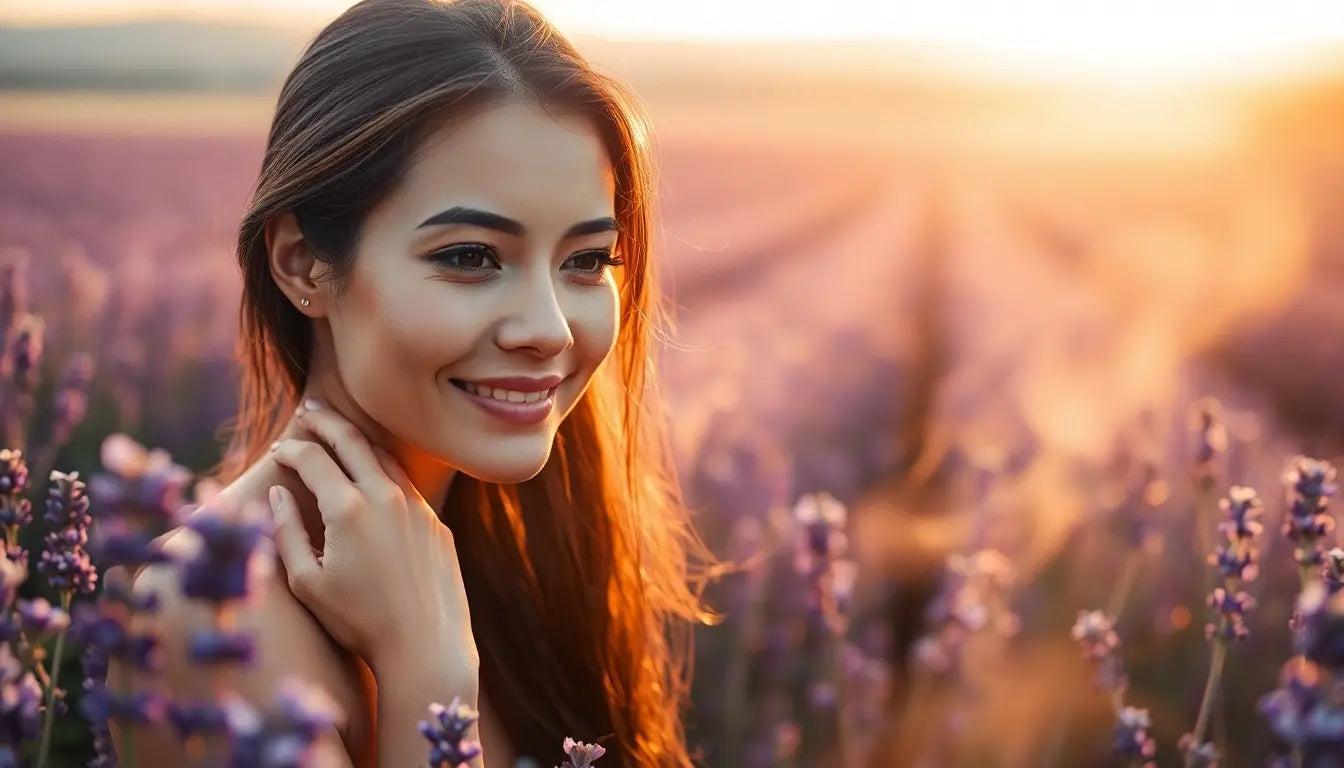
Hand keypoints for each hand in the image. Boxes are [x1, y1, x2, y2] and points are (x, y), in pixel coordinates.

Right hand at [267, 401, 477, 685]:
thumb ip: (287, 532)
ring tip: (340, 435)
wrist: (425, 647)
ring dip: (360, 442)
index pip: (314, 458)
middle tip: (308, 410)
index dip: (292, 448)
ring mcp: (418, 507)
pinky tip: (376, 477)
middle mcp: (387, 497)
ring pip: (386, 458)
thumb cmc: (358, 622)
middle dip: (326, 422)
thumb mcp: (307, 582)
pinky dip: (385, 472)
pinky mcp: (438, 524)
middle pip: (353, 440)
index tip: (279, 448)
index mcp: (348, 508)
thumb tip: (279, 493)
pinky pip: (408, 487)